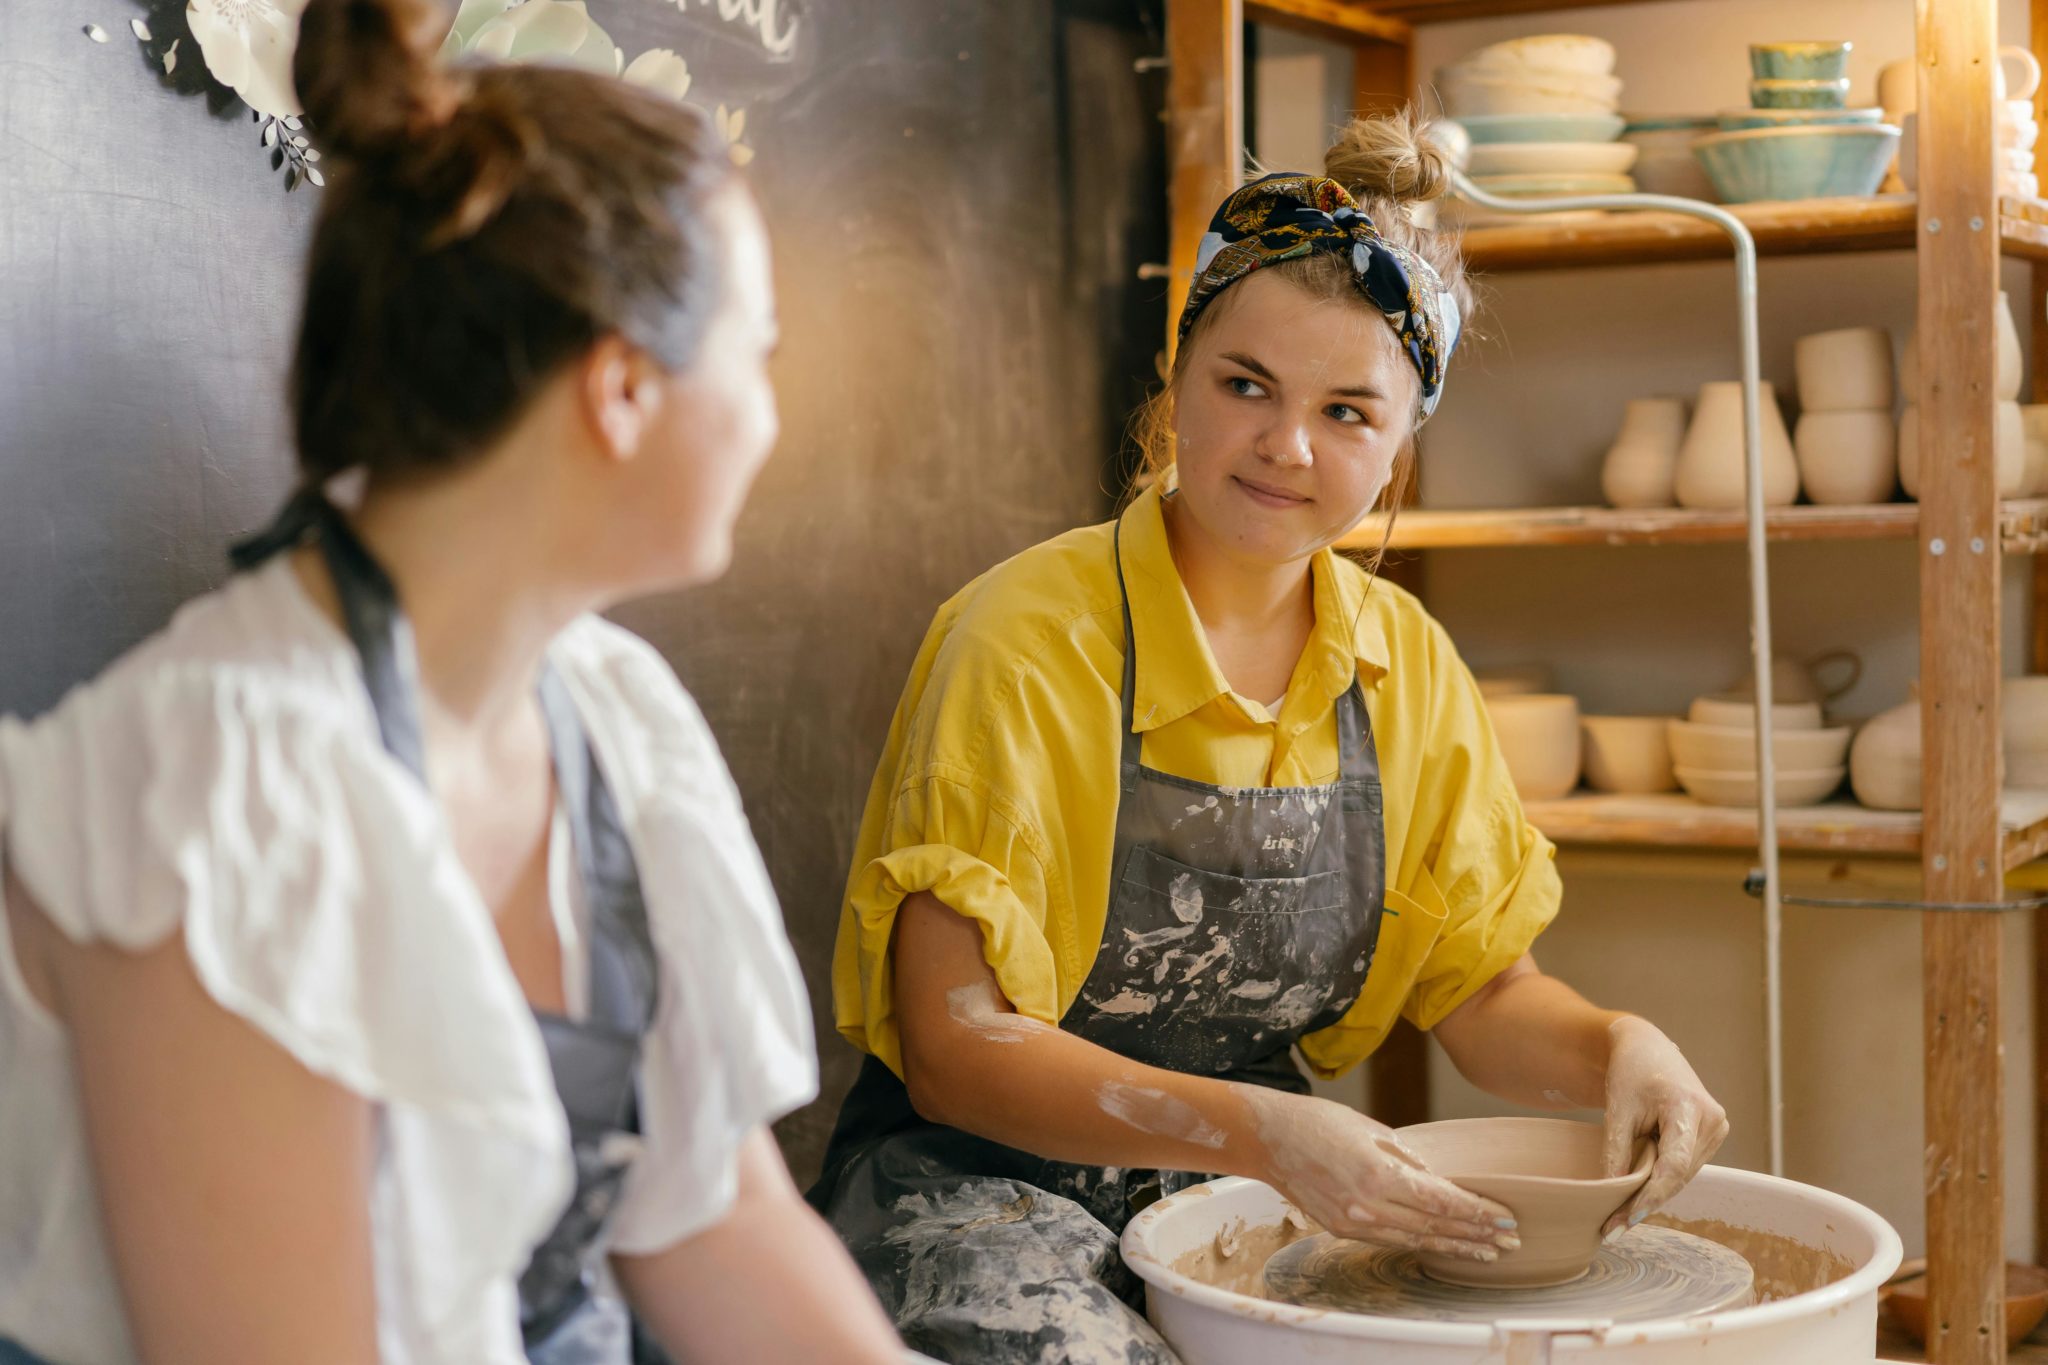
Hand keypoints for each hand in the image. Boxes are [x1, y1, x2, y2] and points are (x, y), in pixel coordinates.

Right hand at [1236, 1088, 1519, 1261]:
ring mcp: (1352, 1222)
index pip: (1442, 1201)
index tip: (1506, 1219)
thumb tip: (1433, 1179)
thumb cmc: (1317, 1121)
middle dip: (1476, 1235)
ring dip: (1453, 1247)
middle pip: (1434, 1227)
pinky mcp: (1340, 1228)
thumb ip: (1405, 1157)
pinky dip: (1419, 1243)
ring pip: (1414, 1240)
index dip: (1478, 1213)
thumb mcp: (1370, 1128)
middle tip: (1510, 1242)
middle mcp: (1367, 1205)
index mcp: (1378, 1174)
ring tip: (1484, 1253)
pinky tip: (1439, 1244)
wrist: (1267, 1138)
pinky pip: (1389, 1240)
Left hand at [1599, 1016, 1728, 1237]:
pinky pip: (1684, 1167)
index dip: (1651, 1195)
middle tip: (1612, 1228)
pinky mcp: (1710, 1135)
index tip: (1627, 1218)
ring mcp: (1716, 1129)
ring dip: (1654, 1194)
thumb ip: (1615, 1150)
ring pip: (1682, 1176)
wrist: (1646, 1049)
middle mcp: (1712, 1120)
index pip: (1674, 1164)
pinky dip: (1662, 1181)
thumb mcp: (1616, 1109)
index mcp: (1690, 1107)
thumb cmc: (1629, 1073)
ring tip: (1618, 1216)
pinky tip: (1638, 1195)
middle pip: (1679, 1175)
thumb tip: (1610, 1192)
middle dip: (1646, 1201)